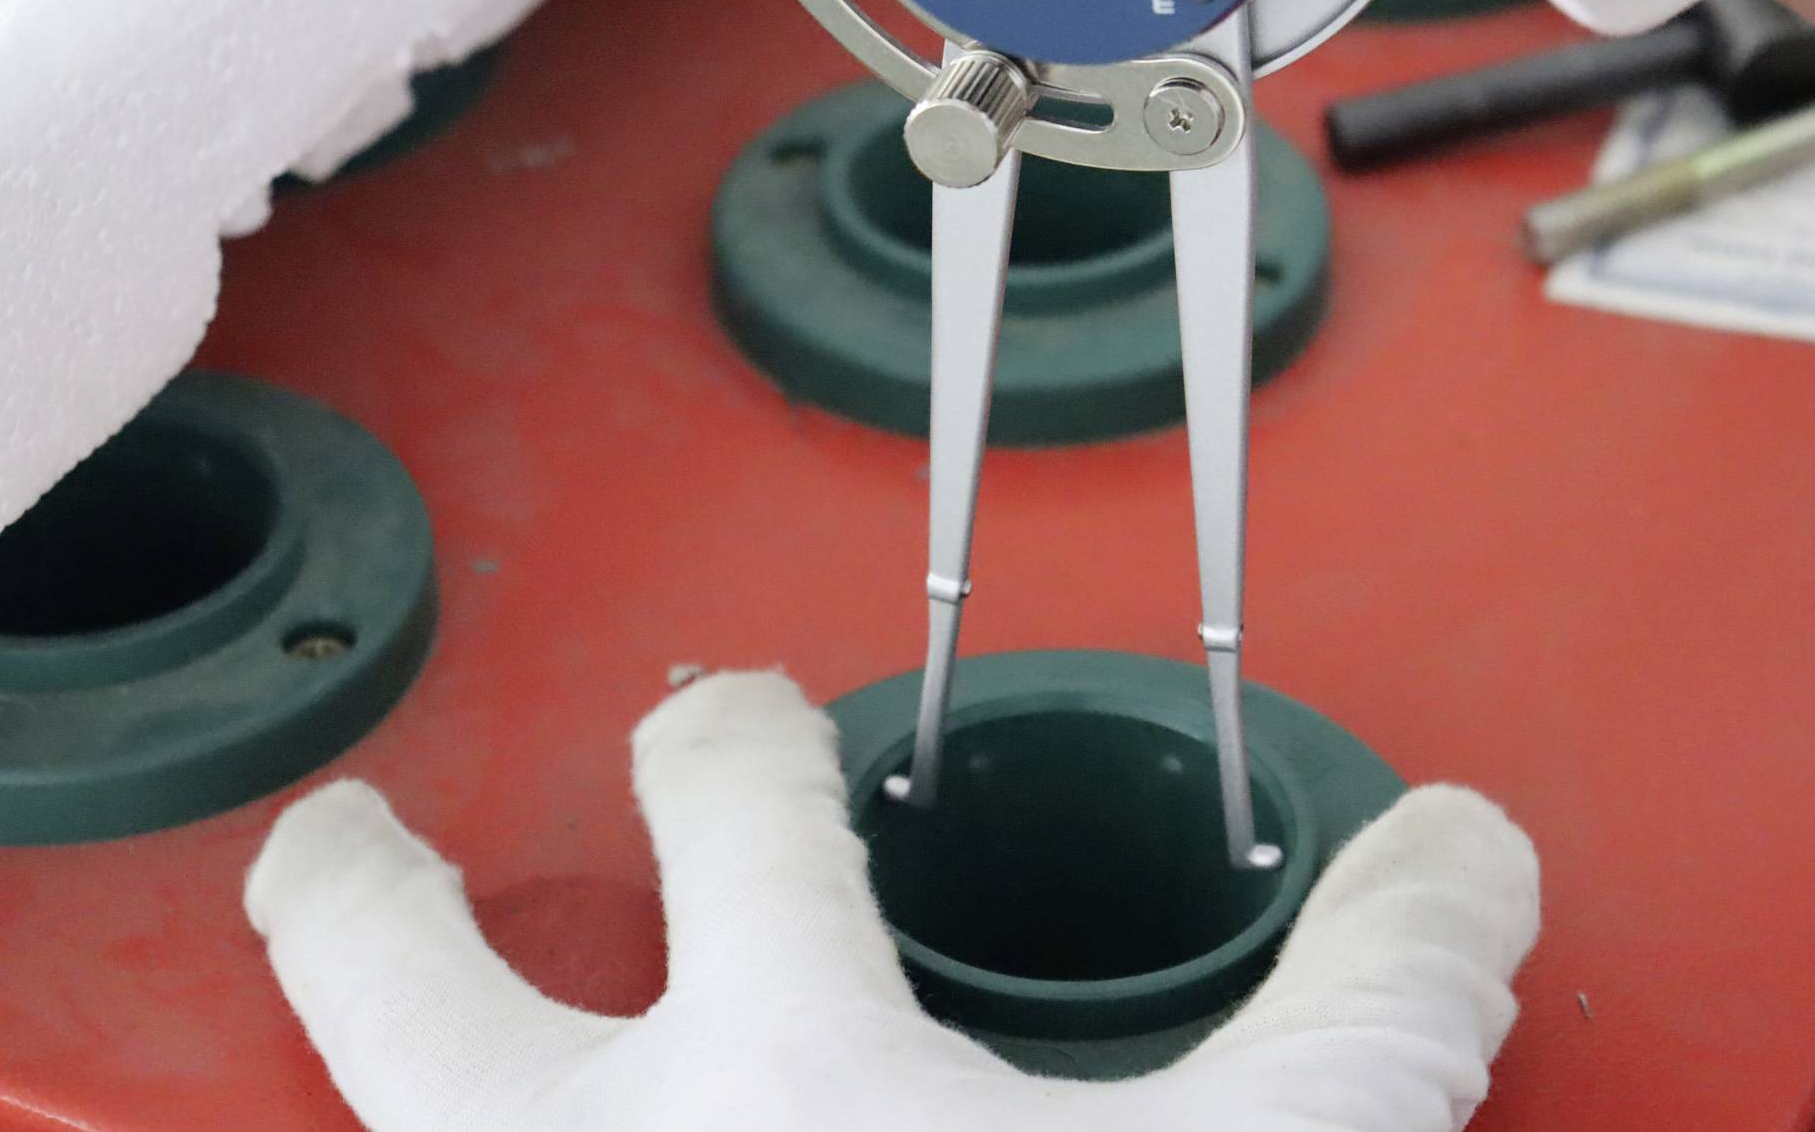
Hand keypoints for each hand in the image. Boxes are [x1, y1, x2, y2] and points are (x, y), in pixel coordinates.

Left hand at [247, 671, 1539, 1130]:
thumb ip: (1371, 1005)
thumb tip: (1466, 851)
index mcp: (780, 1073)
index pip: (726, 805)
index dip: (728, 736)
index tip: (729, 722)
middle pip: (390, 975)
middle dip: (359, 888)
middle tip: (348, 837)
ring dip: (359, 1092)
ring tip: (360, 1045)